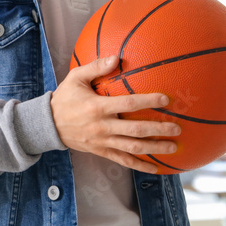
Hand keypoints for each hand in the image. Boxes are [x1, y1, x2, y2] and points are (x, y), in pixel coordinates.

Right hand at [51, 56, 181, 173]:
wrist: (47, 125)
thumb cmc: (64, 98)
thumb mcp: (76, 77)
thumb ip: (96, 67)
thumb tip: (117, 57)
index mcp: (97, 107)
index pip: (128, 104)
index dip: (148, 101)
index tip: (165, 99)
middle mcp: (102, 126)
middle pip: (135, 130)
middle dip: (159, 129)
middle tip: (177, 127)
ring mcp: (102, 142)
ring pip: (132, 148)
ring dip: (154, 148)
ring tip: (173, 147)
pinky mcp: (101, 151)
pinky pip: (123, 161)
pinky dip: (140, 166)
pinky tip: (156, 168)